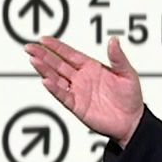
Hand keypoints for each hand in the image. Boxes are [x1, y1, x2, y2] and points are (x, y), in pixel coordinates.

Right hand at [23, 35, 144, 144]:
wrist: (132, 121)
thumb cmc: (131, 97)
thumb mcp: (127, 73)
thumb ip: (118, 58)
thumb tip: (113, 40)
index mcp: (91, 67)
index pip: (69, 54)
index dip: (56, 47)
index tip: (43, 39)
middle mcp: (81, 78)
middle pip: (58, 64)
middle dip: (43, 55)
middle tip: (30, 47)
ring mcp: (77, 92)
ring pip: (56, 78)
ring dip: (45, 69)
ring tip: (34, 60)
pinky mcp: (77, 106)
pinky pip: (63, 96)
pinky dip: (54, 89)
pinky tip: (46, 81)